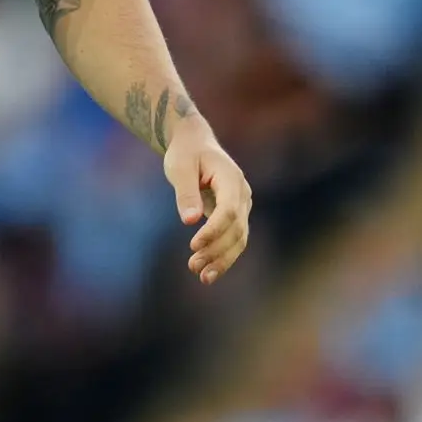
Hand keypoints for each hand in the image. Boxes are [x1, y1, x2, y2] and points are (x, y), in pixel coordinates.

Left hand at [162, 124, 251, 285]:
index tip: (193, 245)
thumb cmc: (185, 154)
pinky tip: (209, 273)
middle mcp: (242, 194)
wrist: (194, 144)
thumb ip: (185, 192)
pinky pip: (234, 239)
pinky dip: (224, 256)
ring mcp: (242, 205)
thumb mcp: (179, 167)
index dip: (213, 230)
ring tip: (202, 276)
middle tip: (193, 265)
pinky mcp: (235, 215)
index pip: (228, 210)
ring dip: (222, 259)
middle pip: (236, 228)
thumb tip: (189, 220)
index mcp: (231, 178)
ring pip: (239, 238)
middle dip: (216, 250)